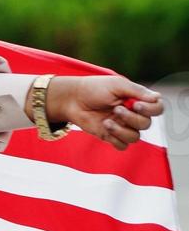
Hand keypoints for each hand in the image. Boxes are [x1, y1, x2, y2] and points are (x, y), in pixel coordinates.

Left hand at [45, 75, 164, 149]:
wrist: (72, 99)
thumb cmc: (94, 88)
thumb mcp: (116, 85)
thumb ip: (137, 91)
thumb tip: (157, 97)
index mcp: (137, 101)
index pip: (157, 109)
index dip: (151, 109)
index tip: (136, 104)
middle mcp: (132, 115)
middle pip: (146, 124)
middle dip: (132, 118)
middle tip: (116, 108)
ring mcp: (122, 126)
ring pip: (135, 137)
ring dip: (122, 130)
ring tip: (107, 121)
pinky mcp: (110, 136)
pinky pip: (122, 146)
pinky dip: (116, 139)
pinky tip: (105, 128)